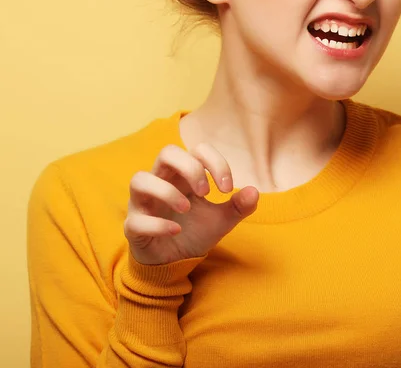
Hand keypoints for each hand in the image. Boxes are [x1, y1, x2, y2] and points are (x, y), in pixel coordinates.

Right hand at [124, 143, 259, 264]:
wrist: (174, 262)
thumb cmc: (195, 231)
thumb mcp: (222, 220)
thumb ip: (238, 206)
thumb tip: (254, 192)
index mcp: (183, 175)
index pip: (197, 150)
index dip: (214, 162)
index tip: (227, 188)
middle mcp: (161, 182)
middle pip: (166, 153)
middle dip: (189, 168)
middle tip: (205, 192)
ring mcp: (143, 203)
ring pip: (140, 179)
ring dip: (166, 191)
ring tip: (187, 208)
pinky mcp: (133, 227)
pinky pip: (135, 220)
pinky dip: (156, 224)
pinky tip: (175, 231)